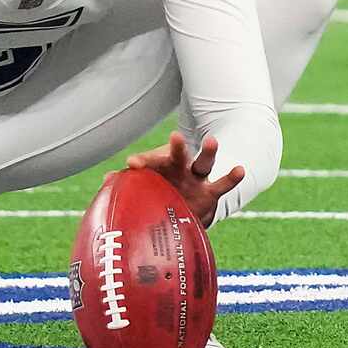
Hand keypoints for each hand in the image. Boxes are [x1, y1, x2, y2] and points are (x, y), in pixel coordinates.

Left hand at [126, 131, 245, 228]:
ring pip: (204, 163)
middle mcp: (180, 170)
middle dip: (177, 147)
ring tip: (212, 140)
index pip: (151, 162)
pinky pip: (222, 185)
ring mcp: (197, 179)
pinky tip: (240, 169)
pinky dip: (231, 178)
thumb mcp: (144, 190)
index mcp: (161, 170)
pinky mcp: (210, 193)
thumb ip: (128, 185)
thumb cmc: (159, 195)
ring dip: (208, 152)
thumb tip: (107, 180)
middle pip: (178, 156)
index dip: (142, 162)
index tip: (131, 165)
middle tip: (175, 137)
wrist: (183, 211)